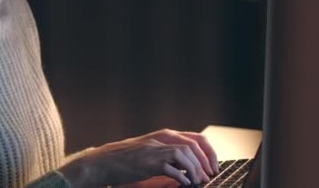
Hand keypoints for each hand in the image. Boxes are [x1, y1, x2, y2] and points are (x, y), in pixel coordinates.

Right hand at [58, 129, 218, 186]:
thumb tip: (189, 167)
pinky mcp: (149, 162)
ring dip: (196, 170)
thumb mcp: (149, 153)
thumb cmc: (126, 160)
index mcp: (163, 135)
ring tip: (199, 181)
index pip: (195, 138)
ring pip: (186, 155)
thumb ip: (167, 155)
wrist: (104, 161)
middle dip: (206, 161)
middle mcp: (161, 139)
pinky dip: (183, 177)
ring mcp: (155, 149)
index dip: (208, 152)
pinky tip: (184, 183)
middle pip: (194, 145)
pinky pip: (174, 168)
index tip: (213, 166)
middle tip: (210, 176)